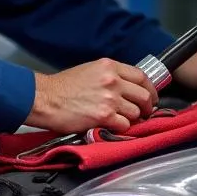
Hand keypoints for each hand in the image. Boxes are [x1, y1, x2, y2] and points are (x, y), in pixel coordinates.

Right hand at [28, 59, 159, 133]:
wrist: (45, 98)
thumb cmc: (62, 87)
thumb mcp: (89, 70)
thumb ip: (110, 76)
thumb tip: (127, 87)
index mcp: (109, 66)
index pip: (141, 77)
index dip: (150, 89)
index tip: (151, 97)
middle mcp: (112, 80)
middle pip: (144, 95)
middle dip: (147, 107)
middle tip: (144, 113)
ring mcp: (109, 99)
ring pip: (136, 112)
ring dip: (132, 119)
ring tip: (122, 121)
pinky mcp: (104, 116)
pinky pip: (124, 125)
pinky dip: (121, 129)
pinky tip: (112, 127)